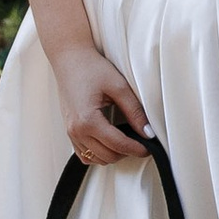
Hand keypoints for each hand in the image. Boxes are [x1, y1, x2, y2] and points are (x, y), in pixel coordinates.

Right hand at [51, 42, 150, 166]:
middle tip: (141, 142)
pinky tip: (110, 142)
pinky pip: (84, 154)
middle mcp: (76, 131)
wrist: (69, 59)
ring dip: (113, 154)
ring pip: (96, 159)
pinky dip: (99, 153)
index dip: (137, 149)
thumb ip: (135, 112)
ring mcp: (70, 133)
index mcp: (88, 120)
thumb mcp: (119, 87)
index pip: (118, 145)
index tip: (149, 147)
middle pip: (108, 156)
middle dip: (127, 152)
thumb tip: (148, 133)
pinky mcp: (69, 131)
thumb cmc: (92, 68)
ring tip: (127, 141)